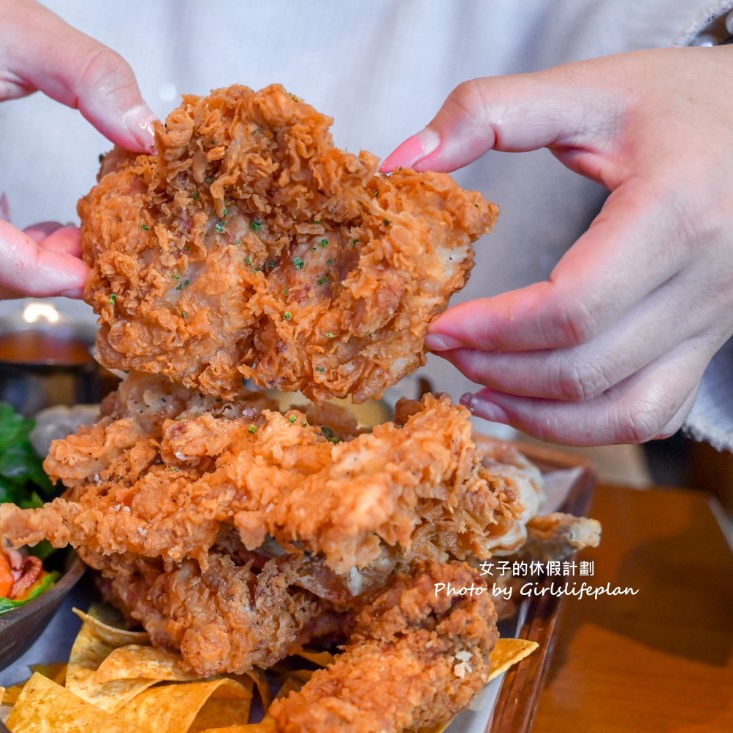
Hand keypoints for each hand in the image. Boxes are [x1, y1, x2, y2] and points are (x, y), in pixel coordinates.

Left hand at [381, 46, 732, 444]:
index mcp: (675, 215)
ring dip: (537, 412)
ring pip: (622, 410)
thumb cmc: (684, 101)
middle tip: (442, 349)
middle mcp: (705, 282)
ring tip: (474, 390)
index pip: (572, 308)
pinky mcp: (709, 340)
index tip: (439, 326)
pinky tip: (534, 404)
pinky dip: (588, 425)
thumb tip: (402, 161)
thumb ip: (490, 112)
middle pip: (586, 367)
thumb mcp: (590, 88)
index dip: (494, 329)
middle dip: (499, 368)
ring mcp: (713, 321)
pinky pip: (652, 413)